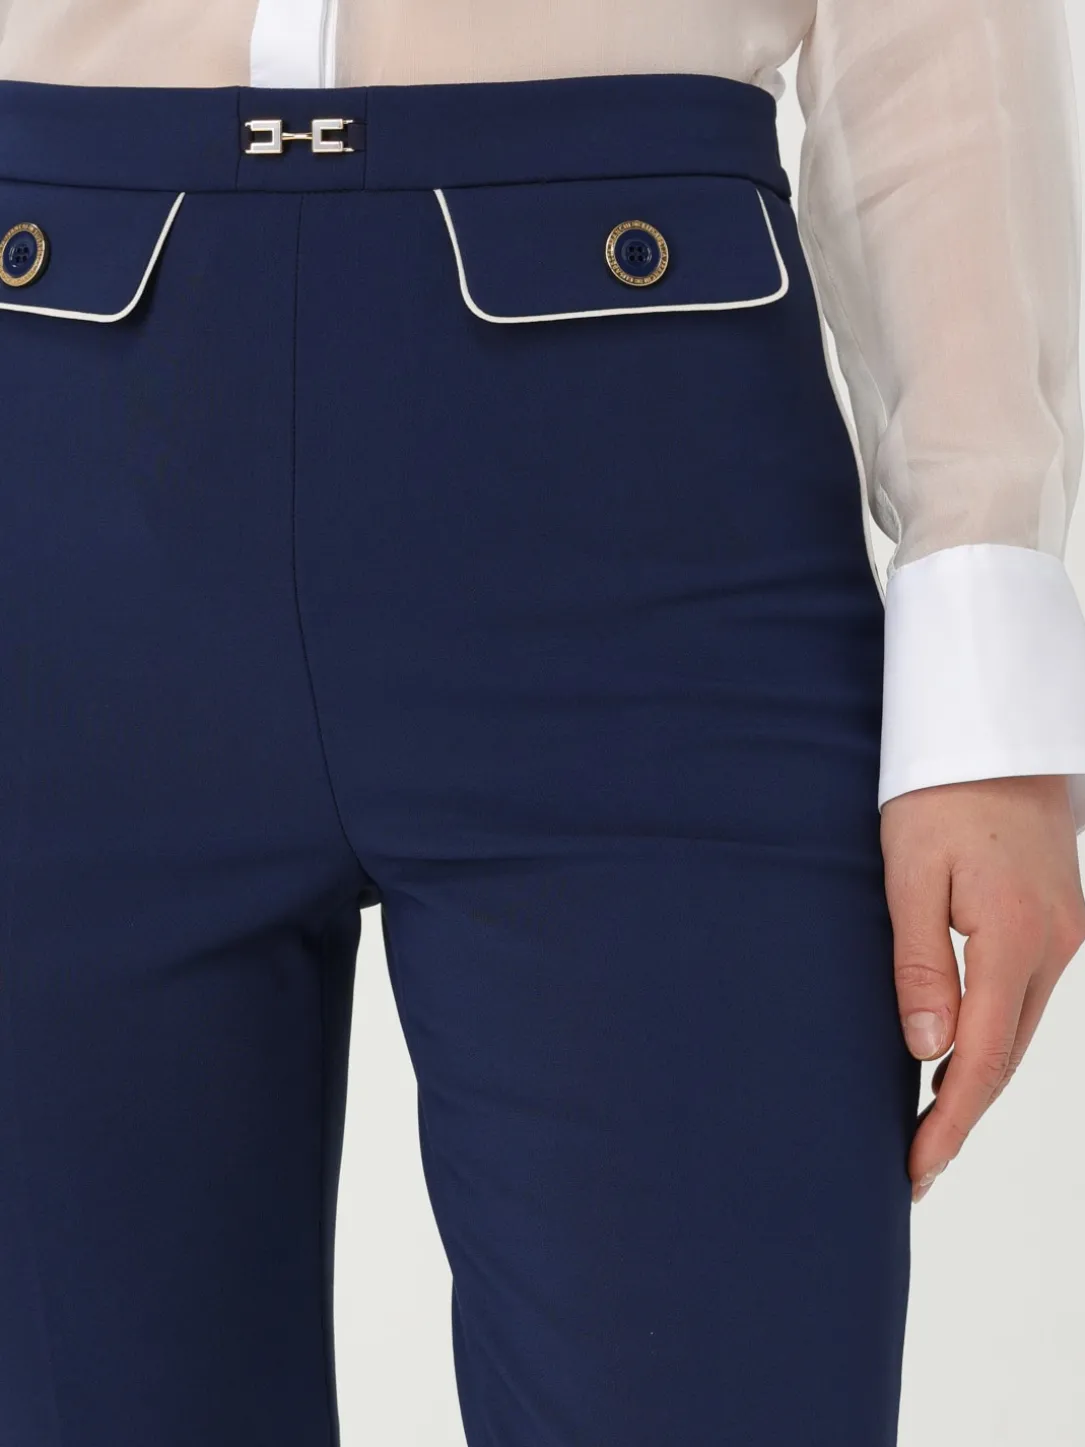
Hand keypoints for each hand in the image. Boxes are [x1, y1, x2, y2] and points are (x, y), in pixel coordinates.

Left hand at [880, 775, 1084, 1202]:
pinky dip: (995, 1037)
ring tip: (931, 1126)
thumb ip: (918, 963)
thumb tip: (927, 1051)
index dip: (949, 1119)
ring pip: (1020, 1030)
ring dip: (980, 1080)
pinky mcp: (1057, 921)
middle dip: (963, 1115)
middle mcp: (1054, 944)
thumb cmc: (939, 793)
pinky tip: (962, 1058)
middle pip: (1008, 1054)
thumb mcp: (909, 874)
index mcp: (1013, 934)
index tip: (919, 1167)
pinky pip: (1025, 998)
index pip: (983, 1055)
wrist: (991, 735)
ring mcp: (1063, 933)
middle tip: (918, 1165)